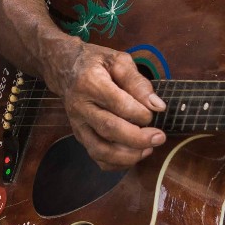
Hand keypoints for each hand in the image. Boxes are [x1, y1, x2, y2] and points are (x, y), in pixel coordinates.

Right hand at [43, 36, 165, 169]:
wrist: (65, 69)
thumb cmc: (95, 63)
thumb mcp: (117, 61)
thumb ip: (138, 82)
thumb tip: (158, 106)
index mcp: (89, 82)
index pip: (118, 104)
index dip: (140, 113)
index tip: (156, 112)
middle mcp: (79, 106)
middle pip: (109, 129)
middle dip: (138, 138)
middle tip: (159, 137)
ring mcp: (77, 124)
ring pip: (100, 150)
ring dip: (128, 155)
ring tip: (148, 149)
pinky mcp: (79, 135)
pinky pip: (97, 158)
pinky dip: (117, 164)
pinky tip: (133, 155)